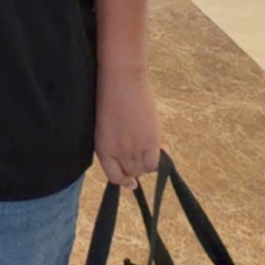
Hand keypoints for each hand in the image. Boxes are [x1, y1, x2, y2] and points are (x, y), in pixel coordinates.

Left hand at [94, 68, 160, 188]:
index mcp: (103, 149)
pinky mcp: (149, 142)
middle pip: (131, 172)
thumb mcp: (110, 125)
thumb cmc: (113, 96)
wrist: (122, 81)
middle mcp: (117, 153)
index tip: (132, 183)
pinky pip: (155, 164)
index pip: (114, 177)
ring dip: (147, 160)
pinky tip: (161, 146)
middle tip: (145, 150)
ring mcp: (133, 149)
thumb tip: (139, 156)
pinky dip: (159, 158)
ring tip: (152, 144)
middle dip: (137, 166)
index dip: (124, 181)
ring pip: (143, 168)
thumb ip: (119, 142)